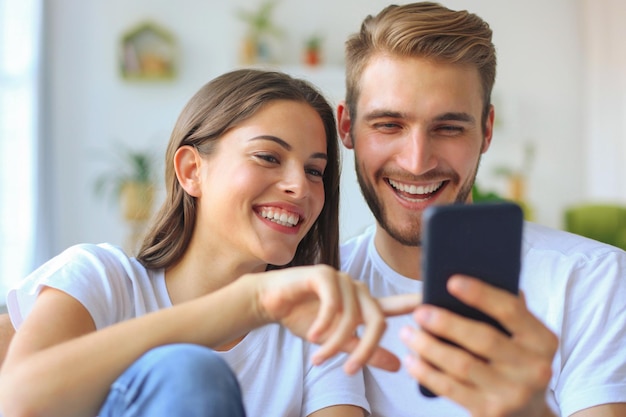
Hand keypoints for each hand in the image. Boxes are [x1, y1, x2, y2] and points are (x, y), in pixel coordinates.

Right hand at [249, 264, 419, 373]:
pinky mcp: (323, 274)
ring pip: (351, 316)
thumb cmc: (305, 318)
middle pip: (377, 319)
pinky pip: (333, 301)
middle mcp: (358, 289)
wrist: (272, 303)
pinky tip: (313, 335)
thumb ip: (365, 351)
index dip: (418, 305)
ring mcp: (342, 279)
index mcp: (364, 303)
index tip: (438, 304)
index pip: (397, 305)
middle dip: (365, 349)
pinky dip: (324, 322)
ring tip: (319, 358)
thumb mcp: (337, 341)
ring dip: (335, 342)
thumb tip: (399, 366)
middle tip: (349, 370)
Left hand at [401, 274, 556, 416]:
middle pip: (483, 339)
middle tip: (419, 312)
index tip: (451, 281)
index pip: (511, 310)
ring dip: (429, 347)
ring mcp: (513, 394)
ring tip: (407, 333)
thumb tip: (474, 274)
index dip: (480, 294)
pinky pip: (451, 389)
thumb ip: (507, 312)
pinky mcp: (491, 412)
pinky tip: (411, 360)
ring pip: (462, 365)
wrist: (529, 414)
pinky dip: (427, 373)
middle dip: (446, 323)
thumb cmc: (516, 362)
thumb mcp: (524, 338)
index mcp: (543, 340)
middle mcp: (534, 368)